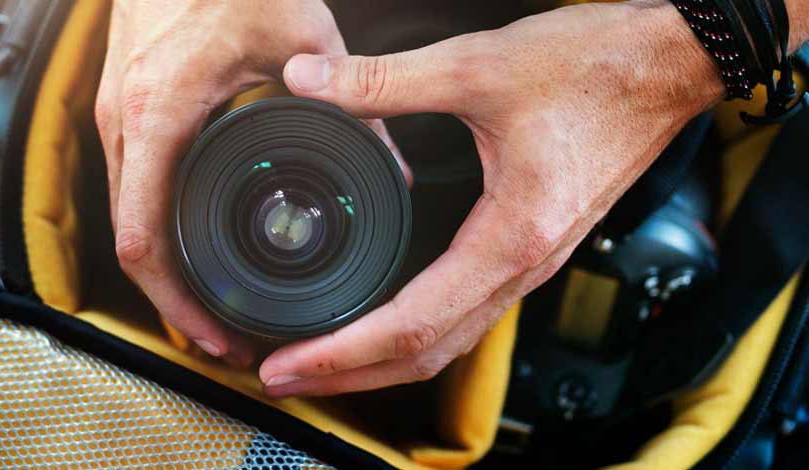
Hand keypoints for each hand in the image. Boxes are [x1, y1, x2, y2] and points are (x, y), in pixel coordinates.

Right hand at [94, 0, 408, 366]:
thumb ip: (350, 98)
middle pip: (132, 246)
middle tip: (224, 338)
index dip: (177, 303)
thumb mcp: (300, 32)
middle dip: (174, 304)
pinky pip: (134, 192)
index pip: (144, 239)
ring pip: (130, 223)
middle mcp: (125, 123)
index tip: (215, 334)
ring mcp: (118, 120)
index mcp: (160, 112)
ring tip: (214, 309)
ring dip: (168, 274)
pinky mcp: (129, 115)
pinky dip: (161, 234)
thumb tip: (391, 162)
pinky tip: (197, 252)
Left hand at [259, 0, 725, 395]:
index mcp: (510, 236)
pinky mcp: (530, 250)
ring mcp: (530, 265)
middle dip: (350, 374)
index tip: (289, 364)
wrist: (666, 67)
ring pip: (447, 342)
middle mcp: (523, 266)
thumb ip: (386, 79)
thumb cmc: (595, 69)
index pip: (411, 324)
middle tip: (284, 376)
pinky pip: (466, 313)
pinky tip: (382, 322)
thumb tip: (310, 81)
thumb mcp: (478, 67)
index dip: (342, 353)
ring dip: (379, 360)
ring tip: (320, 360)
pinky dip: (415, 333)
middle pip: (425, 354)